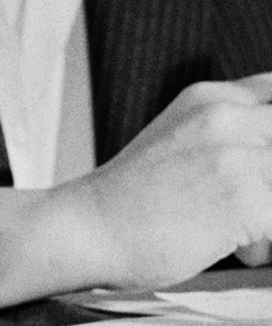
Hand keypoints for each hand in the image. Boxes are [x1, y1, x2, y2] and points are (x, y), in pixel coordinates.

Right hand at [0, 74, 271, 314]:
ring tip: (233, 226)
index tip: (259, 162)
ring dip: (268, 216)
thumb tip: (266, 149)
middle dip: (269, 181)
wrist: (90, 227)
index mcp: (212, 97)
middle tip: (248, 200)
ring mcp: (236, 154)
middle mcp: (226, 115)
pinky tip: (224, 243)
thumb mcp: (183, 139)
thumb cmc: (136, 199)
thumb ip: (232, 130)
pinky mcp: (245, 197)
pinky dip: (261, 247)